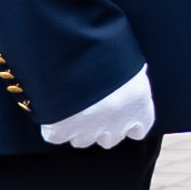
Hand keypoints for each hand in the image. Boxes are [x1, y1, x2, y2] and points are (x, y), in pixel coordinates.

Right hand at [41, 63, 155, 149]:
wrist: (76, 52)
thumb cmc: (108, 49)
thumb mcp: (129, 60)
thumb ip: (131, 77)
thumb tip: (133, 74)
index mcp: (139, 107)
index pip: (138, 130)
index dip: (128, 124)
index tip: (120, 114)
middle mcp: (116, 125)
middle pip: (110, 138)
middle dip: (101, 127)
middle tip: (90, 108)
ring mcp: (88, 131)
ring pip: (83, 140)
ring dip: (77, 129)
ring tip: (69, 107)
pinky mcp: (62, 131)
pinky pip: (56, 136)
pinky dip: (53, 127)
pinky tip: (51, 111)